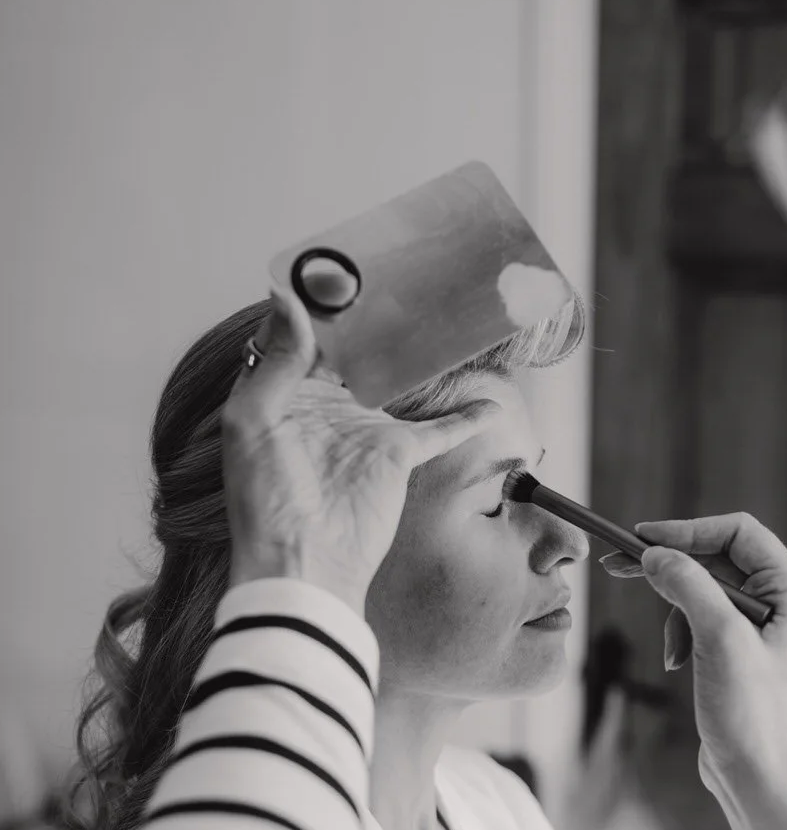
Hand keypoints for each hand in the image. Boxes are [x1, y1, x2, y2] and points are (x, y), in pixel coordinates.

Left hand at [222, 284, 499, 612]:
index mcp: (284, 396)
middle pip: (354, 351)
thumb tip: (288, 298)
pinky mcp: (399, 454)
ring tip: (439, 309)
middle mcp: (325, 408)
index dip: (318, 302)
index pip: (302, 336)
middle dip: (372, 316)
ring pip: (399, 380)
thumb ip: (276, 361)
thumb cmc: (265, 503)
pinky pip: (441, 429)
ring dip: (417, 353)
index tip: (339, 263)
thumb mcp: (254, 422)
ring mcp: (365, 429)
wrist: (304, 566)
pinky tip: (488, 402)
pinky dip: (466, 417)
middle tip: (397, 273)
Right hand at [608, 513, 786, 829]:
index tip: (641, 539)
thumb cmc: (752, 714)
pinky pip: (700, 618)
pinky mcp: (740, 649)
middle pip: (715, 558)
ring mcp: (762, 625)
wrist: (758, 777)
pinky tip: (678, 664)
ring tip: (674, 652)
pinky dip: (681, 634)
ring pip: (701, 589)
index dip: (687, 531)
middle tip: (618, 565)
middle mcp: (782, 600)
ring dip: (676, 612)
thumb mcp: (718, 639)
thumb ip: (688, 586)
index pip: (737, 532)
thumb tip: (654, 554)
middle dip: (671, 568)